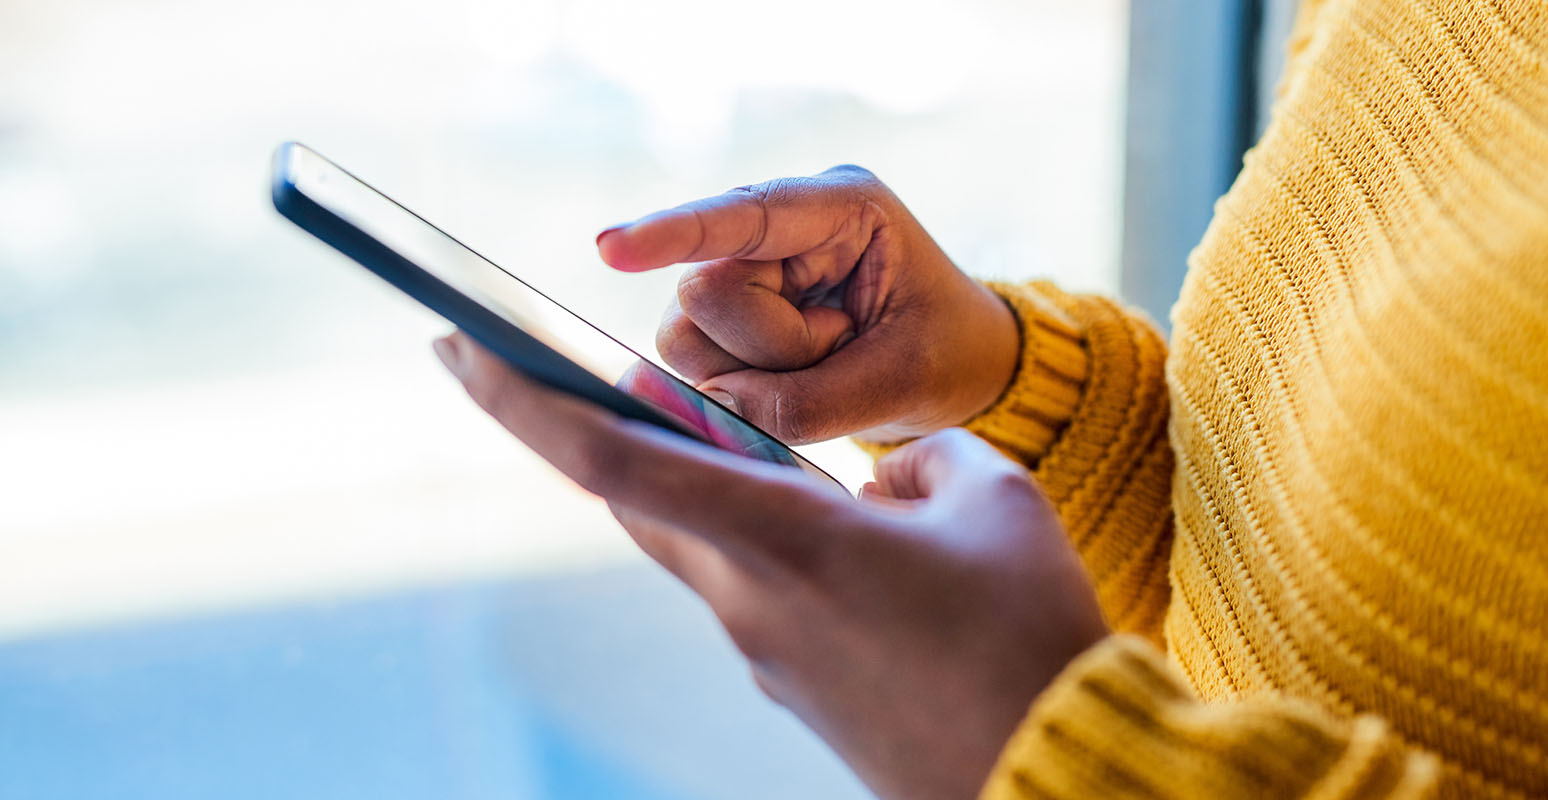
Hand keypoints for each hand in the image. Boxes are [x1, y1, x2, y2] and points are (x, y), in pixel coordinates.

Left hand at [434, 332, 1107, 799]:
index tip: (456, 347)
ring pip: (699, 544)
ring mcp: (764, 655)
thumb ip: (919, 459)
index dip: (522, 398)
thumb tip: (880, 481)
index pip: (613, 460)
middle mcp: (748, 602)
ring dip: (705, 487)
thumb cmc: (1025, 638)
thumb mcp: (992, 502)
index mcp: (782, 540)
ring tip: (778, 457)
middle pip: (638, 499)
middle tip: (580, 371)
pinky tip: (856, 548)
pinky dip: (767, 544)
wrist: (1048, 775)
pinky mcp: (794, 688)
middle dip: (594, 431)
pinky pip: (755, 591)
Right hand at [597, 165, 1018, 444]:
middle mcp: (780, 226)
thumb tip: (709, 406)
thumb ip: (807, 402)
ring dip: (756, 374)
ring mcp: (746, 268)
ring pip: (688, 338)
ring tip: (827, 362)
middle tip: (839, 349)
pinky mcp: (725, 314)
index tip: (610, 249)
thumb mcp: (901, 380)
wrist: (959, 365)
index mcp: (843, 207)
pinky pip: (696, 365)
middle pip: (705, 294)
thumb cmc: (945, 354)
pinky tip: (800, 374)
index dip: (676, 232)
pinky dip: (747, 388)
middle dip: (766, 349)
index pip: (747, 214)